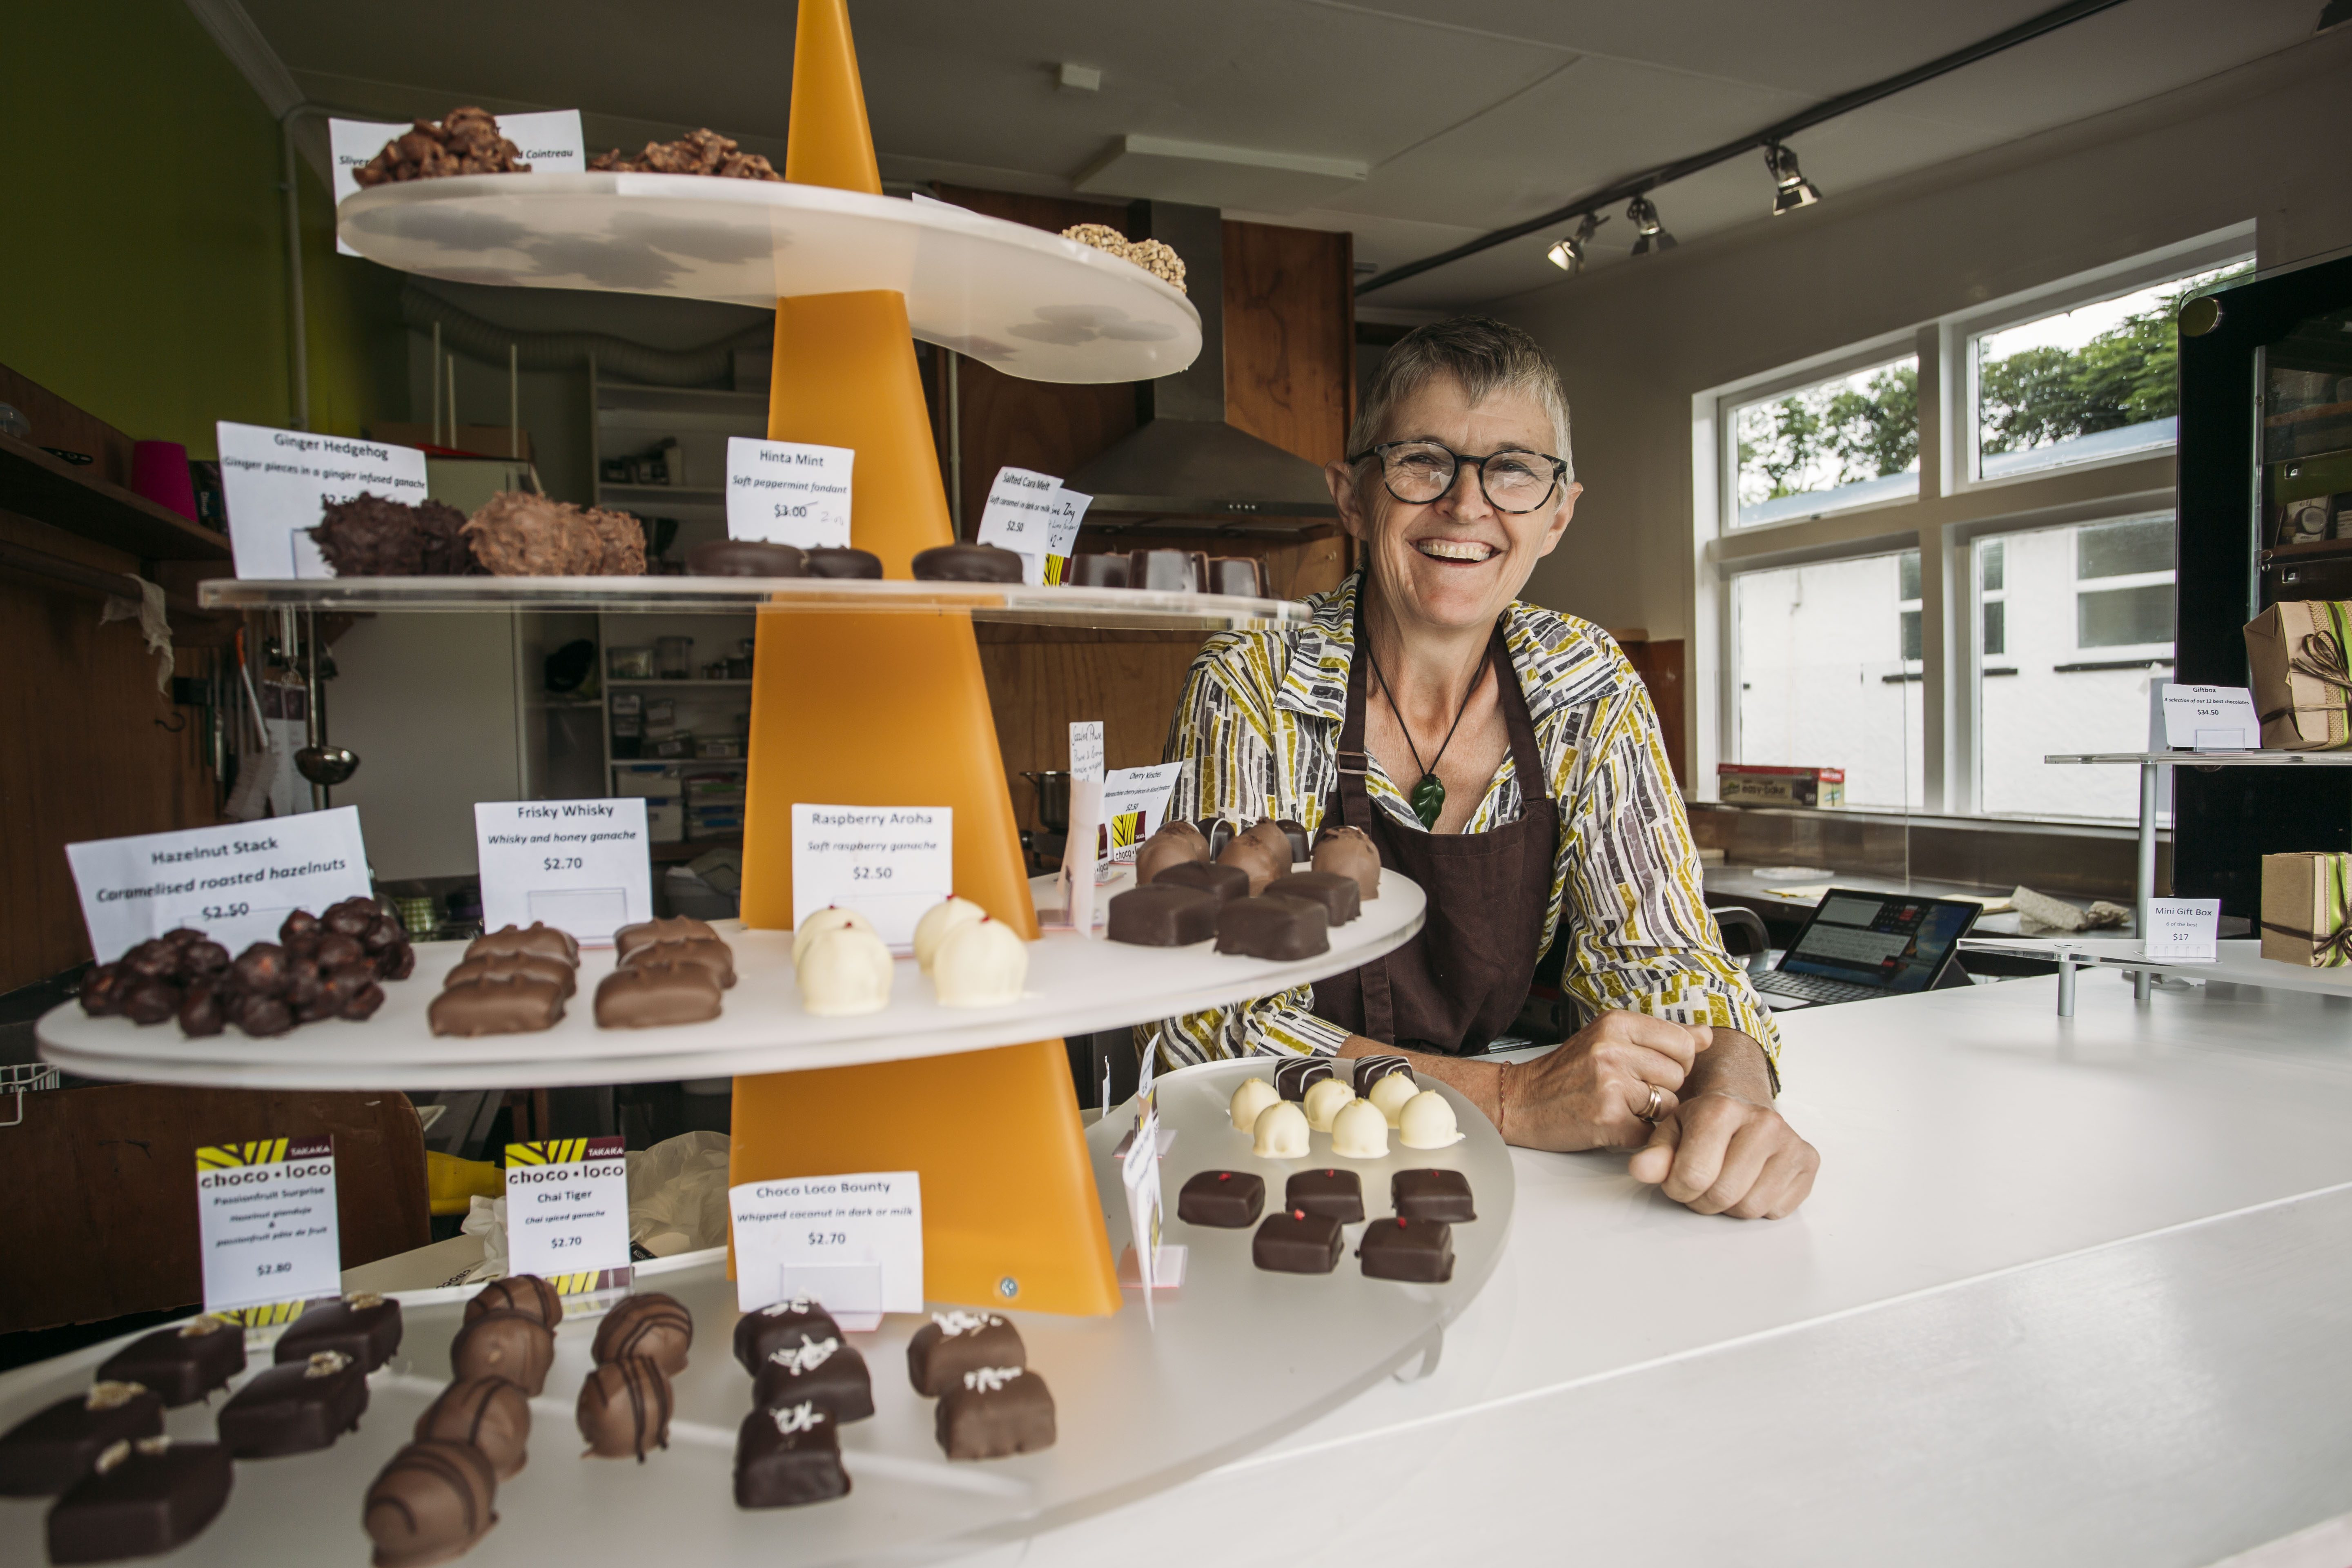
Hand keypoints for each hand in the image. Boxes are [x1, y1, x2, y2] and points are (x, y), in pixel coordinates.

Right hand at [1497, 1009, 1710, 1152]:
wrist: (1519, 1101)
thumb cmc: (1565, 1073)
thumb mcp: (1610, 1039)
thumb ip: (1660, 1037)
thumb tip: (1707, 1034)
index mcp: (1616, 1024)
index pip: (1683, 1042)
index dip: (1676, 1061)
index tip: (1654, 1067)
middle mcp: (1613, 1049)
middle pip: (1678, 1075)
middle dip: (1662, 1088)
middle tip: (1629, 1090)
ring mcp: (1611, 1084)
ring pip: (1669, 1104)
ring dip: (1651, 1113)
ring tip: (1620, 1106)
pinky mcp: (1608, 1119)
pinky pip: (1650, 1131)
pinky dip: (1636, 1134)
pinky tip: (1613, 1123)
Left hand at [1628, 1091, 1818, 1218]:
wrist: (1744, 1106)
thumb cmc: (1704, 1122)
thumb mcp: (1671, 1131)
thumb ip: (1655, 1154)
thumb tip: (1641, 1170)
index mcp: (1722, 1109)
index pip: (1693, 1175)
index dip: (1678, 1188)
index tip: (1677, 1179)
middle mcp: (1763, 1122)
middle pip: (1723, 1195)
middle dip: (1702, 1200)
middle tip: (1700, 1185)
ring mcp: (1791, 1142)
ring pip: (1751, 1208)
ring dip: (1730, 1207)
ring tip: (1724, 1182)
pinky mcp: (1809, 1161)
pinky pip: (1778, 1210)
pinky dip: (1760, 1206)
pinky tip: (1751, 1181)